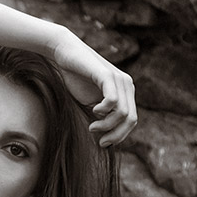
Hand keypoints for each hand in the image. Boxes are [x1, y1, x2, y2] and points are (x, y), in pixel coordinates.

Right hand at [46, 29, 136, 147]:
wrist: (65, 53)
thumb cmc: (76, 77)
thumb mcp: (91, 101)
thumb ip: (102, 115)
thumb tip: (107, 139)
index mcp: (125, 92)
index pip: (131, 120)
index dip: (120, 135)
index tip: (102, 142)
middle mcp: (127, 85)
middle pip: (131, 119)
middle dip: (116, 135)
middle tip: (99, 140)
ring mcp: (118, 79)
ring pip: (123, 113)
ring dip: (107, 125)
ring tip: (92, 127)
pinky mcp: (106, 75)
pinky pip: (113, 100)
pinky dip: (103, 111)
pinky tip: (93, 110)